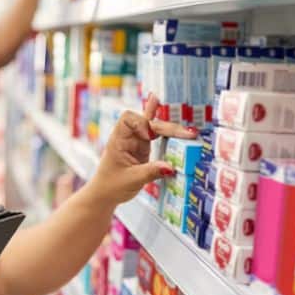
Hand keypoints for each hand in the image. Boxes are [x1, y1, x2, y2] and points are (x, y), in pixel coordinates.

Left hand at [84, 94, 198, 208]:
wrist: (105, 194)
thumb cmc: (112, 185)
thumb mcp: (132, 180)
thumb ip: (151, 172)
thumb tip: (171, 167)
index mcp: (118, 140)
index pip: (128, 119)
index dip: (141, 123)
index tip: (149, 137)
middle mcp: (127, 137)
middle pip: (147, 122)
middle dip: (167, 128)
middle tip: (188, 135)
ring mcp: (136, 141)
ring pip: (154, 127)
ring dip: (170, 129)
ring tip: (189, 132)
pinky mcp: (143, 147)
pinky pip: (153, 131)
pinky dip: (159, 121)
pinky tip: (157, 100)